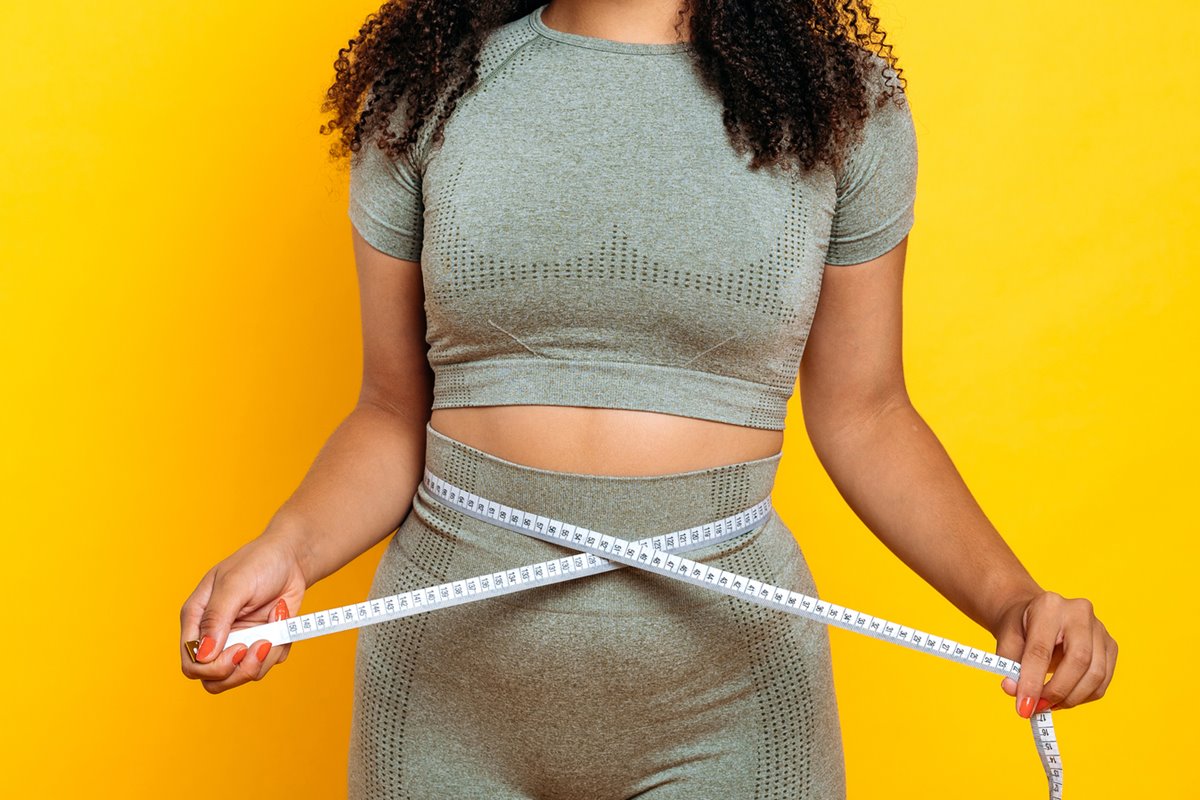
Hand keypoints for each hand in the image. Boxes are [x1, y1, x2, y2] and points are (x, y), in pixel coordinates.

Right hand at [179, 529, 307, 693]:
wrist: (292, 559)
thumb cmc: (259, 563)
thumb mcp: (235, 584)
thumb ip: (216, 618)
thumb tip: (203, 654)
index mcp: (197, 619)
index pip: (191, 662)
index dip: (213, 667)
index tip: (240, 649)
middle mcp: (214, 635)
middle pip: (214, 679)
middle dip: (240, 669)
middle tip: (262, 644)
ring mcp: (238, 641)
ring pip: (242, 675)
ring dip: (264, 657)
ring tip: (276, 624)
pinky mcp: (260, 644)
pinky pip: (267, 663)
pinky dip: (279, 646)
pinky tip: (280, 618)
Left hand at [991, 590, 1116, 716]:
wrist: (1036, 615)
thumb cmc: (1021, 627)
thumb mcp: (1006, 639)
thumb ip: (1007, 664)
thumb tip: (1014, 691)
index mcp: (1049, 606)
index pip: (1042, 649)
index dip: (1032, 681)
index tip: (1022, 707)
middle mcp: (1080, 613)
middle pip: (1079, 661)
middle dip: (1057, 692)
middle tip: (1036, 708)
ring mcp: (1100, 629)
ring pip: (1095, 675)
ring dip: (1071, 699)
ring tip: (1046, 704)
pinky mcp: (1110, 646)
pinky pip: (1102, 682)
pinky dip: (1082, 697)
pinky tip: (1062, 698)